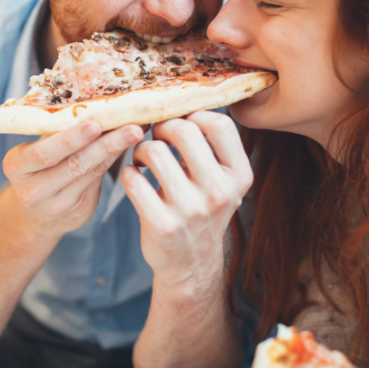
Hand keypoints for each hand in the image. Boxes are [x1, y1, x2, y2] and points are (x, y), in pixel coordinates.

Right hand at [3, 121, 143, 241]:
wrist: (33, 215)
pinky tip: (130, 145)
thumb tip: (92, 101)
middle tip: (131, 127)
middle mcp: (34, 190)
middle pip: (74, 164)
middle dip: (106, 144)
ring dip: (117, 149)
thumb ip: (54, 133)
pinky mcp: (79, 209)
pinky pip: (99, 179)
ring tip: (138, 130)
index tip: (95, 124)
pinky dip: (115, 160)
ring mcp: (57, 204)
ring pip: (92, 172)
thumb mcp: (31, 152)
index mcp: (17, 166)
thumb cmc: (34, 169)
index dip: (70, 139)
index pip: (44, 153)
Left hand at [121, 112, 252, 292]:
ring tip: (142, 159)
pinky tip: (135, 179)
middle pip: (184, 131)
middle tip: (155, 136)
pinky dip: (129, 174)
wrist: (191, 264)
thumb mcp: (222, 183)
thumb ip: (211, 149)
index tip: (180, 124)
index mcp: (239, 176)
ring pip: (154, 151)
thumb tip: (181, 103)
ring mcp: (191, 210)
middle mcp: (219, 192)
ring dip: (141, 150)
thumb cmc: (201, 210)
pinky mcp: (162, 224)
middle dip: (162, 127)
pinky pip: (133, 179)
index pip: (219, 124)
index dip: (193, 115)